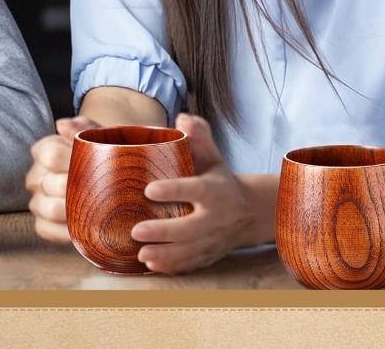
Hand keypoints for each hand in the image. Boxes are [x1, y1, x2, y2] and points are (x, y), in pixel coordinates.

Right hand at [25, 115, 98, 242]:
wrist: (116, 176)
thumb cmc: (104, 151)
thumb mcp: (98, 134)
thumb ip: (82, 127)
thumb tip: (61, 126)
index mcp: (46, 149)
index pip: (49, 154)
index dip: (71, 159)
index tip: (95, 163)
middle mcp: (36, 175)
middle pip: (49, 183)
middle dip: (76, 186)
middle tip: (100, 189)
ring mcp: (37, 200)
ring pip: (46, 208)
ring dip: (72, 210)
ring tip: (94, 208)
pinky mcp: (42, 223)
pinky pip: (46, 229)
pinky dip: (66, 230)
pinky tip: (85, 226)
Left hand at [131, 113, 264, 274]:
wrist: (249, 212)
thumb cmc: (219, 179)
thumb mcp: (213, 156)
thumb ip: (199, 136)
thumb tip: (182, 118)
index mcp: (215, 190)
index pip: (194, 190)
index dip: (173, 190)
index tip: (149, 189)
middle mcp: (215, 218)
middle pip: (189, 228)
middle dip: (163, 231)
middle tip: (136, 229)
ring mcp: (212, 240)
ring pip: (188, 251)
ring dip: (164, 255)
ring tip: (140, 253)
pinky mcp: (209, 256)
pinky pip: (190, 264)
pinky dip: (172, 267)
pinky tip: (151, 264)